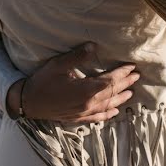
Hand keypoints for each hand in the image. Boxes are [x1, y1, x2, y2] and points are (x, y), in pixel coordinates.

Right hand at [6, 42, 139, 122]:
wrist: (28, 102)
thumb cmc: (43, 81)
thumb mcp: (59, 65)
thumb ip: (77, 56)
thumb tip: (94, 46)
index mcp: (86, 90)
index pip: (110, 81)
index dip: (122, 74)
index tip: (132, 67)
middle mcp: (88, 104)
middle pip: (112, 93)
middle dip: (125, 84)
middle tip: (137, 77)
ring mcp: (83, 113)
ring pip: (107, 106)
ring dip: (120, 99)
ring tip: (131, 93)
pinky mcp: (78, 119)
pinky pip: (97, 118)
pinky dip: (108, 114)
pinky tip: (114, 112)